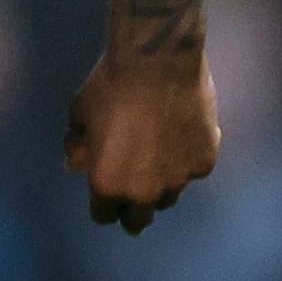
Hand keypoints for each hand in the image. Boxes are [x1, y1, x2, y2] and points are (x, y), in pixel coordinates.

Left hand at [65, 50, 220, 233]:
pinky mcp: (206, 161)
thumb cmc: (110, 87)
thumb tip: (75, 166)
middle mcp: (145, 192)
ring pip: (168, 196)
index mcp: (108, 185)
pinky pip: (192, 170)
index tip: (105, 194)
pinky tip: (182, 137)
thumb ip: (78, 147)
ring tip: (158, 160)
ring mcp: (180, 179)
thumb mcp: (80, 117)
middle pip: (139, 218)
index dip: (103, 206)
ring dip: (160, 186)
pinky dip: (186, 160)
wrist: (158, 61)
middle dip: (133, 210)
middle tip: (133, 194)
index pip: (104, 216)